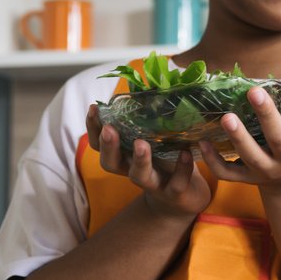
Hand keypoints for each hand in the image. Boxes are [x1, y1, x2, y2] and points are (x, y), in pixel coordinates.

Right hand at [86, 104, 213, 217]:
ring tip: (141, 144)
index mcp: (125, 155)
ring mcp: (154, 184)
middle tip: (109, 129)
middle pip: (110, 163)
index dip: (93, 128)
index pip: (99, 143)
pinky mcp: (174, 193)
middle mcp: (133, 170)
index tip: (94, 108)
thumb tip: (150, 82)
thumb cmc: (169, 160)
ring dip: (139, 160)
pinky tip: (186, 154)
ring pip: (139, 176)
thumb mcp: (159, 138)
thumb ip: (151, 118)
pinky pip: (175, 184)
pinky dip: (181, 169)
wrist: (187, 197)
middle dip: (108, 146)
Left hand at [199, 69, 280, 194]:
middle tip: (254, 91)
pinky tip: (203, 141)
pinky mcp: (248, 180)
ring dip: (238, 137)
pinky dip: (213, 161)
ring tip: (227, 116)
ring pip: (251, 157)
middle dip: (266, 115)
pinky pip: (228, 174)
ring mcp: (267, 171)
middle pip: (278, 138)